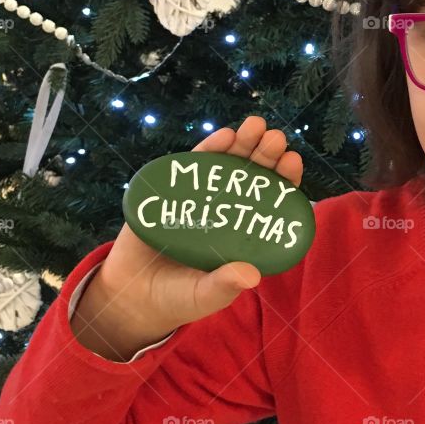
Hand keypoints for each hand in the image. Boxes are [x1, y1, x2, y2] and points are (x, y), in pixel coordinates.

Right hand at [71, 116, 303, 358]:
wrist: (132, 296)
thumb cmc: (178, 298)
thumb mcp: (204, 296)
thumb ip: (224, 286)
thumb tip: (251, 275)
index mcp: (244, 234)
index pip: (270, 203)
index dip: (283, 182)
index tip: (292, 161)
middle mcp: (226, 211)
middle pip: (251, 177)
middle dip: (265, 155)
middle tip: (276, 138)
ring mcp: (199, 198)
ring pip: (225, 166)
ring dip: (241, 144)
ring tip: (255, 126)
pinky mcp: (170, 191)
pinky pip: (192, 168)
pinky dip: (208, 150)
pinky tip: (223, 136)